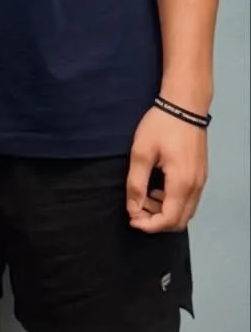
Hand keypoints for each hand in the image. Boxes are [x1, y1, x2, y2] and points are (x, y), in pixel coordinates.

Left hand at [127, 105, 207, 231]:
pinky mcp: (200, 174)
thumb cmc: (161, 126)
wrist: (184, 106)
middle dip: (156, 221)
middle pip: (180, 221)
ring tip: (143, 196)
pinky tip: (156, 188)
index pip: (169, 220)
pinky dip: (172, 202)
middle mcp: (196, 187)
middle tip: (136, 210)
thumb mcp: (141, 153)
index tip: (131, 219)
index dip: (149, 225)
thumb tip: (133, 208)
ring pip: (185, 211)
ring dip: (164, 211)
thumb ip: (136, 183)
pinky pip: (188, 199)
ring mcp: (201, 181)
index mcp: (181, 184)